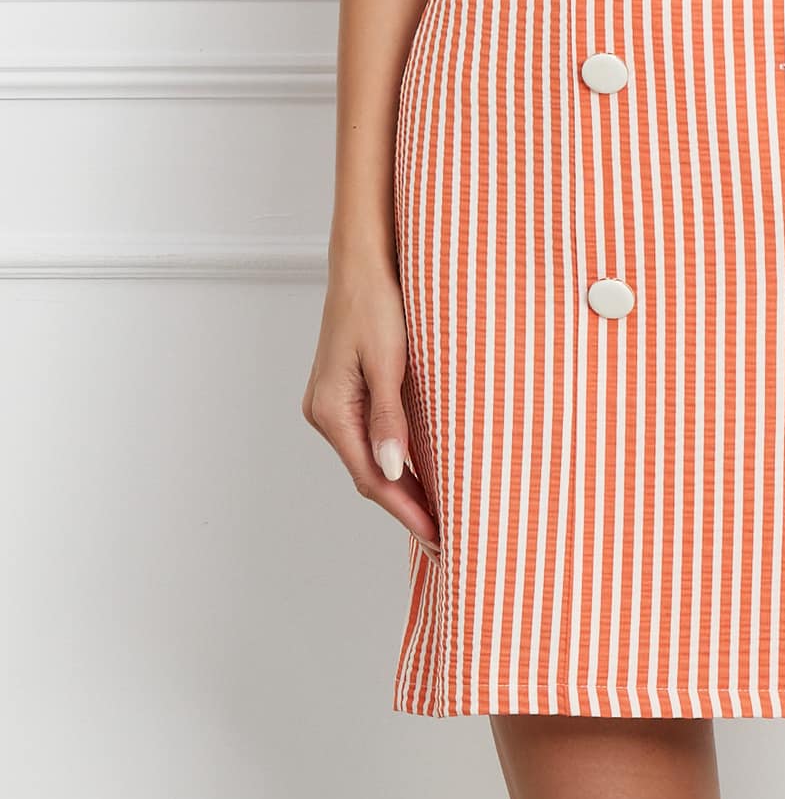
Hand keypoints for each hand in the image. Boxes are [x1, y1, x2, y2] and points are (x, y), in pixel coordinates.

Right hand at [302, 253, 439, 559]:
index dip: (407, 511)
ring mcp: (334, 403)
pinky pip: (372, 438)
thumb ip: (389, 416)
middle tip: (446, 538)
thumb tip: (393, 471)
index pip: (372, 478)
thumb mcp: (388, 358)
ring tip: (438, 515)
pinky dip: (396, 459)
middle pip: (369, 475)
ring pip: (370, 459)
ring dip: (403, 487)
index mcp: (330, 410)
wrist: (362, 260)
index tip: (438, 537)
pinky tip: (420, 472)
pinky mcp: (347, 391)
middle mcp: (325, 413)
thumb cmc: (376, 301)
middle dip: (407, 507)